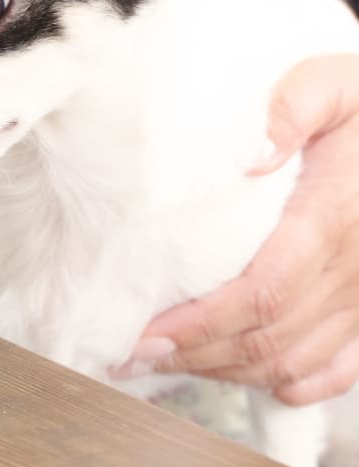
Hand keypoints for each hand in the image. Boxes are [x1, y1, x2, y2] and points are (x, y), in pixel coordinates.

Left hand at [114, 54, 358, 404]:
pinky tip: (244, 375)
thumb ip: (290, 109)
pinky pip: (338, 368)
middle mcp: (353, 268)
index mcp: (333, 219)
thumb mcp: (332, 84)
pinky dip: (289, 382)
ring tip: (166, 363)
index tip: (146, 335)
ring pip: (293, 359)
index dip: (201, 325)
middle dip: (194, 355)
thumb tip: (251, 153)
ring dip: (226, 371)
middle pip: (268, 338)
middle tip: (131, 355)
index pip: (261, 294)